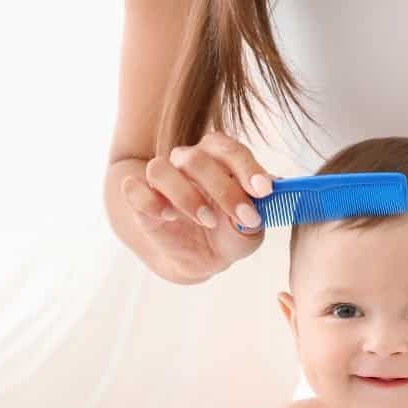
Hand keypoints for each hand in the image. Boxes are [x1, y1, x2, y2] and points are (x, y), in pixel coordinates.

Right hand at [120, 130, 274, 283]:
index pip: (229, 149)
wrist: (202, 258)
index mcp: (218, 159)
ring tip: (208, 221)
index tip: (264, 190)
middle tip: (245, 217)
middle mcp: (187, 161)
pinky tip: (169, 217)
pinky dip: (149, 201)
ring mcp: (162, 179)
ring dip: (187, 196)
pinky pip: (134, 189)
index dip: (247, 168)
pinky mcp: (140, 198)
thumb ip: (260, 211)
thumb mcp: (251, 228)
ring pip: (161, 168)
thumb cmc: (229, 233)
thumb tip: (273, 191)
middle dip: (225, 189)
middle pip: (197, 158)